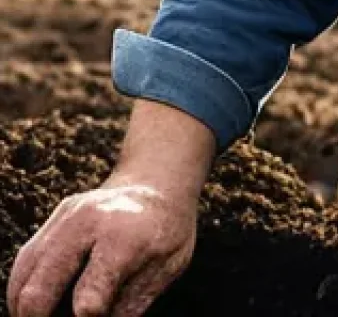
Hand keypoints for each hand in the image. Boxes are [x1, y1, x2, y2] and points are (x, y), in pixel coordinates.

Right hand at [6, 174, 198, 316]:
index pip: (89, 293)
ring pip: (23, 280)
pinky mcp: (53, 219)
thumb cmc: (167, 232)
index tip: (89, 316)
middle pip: (40, 290)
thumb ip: (130, 304)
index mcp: (123, 237)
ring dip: (28, 310)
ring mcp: (65, 218)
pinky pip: (24, 264)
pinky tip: (41, 304)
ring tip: (52, 315)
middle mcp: (87, 222)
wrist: (158, 181)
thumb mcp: (166, 269)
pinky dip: (24, 291)